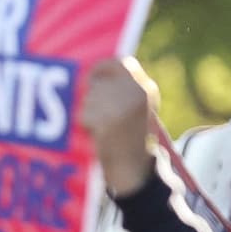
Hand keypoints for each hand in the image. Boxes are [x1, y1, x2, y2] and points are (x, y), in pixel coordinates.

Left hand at [79, 57, 158, 197]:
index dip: (100, 69)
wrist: (134, 168)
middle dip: (91, 98)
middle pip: (98, 83)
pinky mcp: (110, 120)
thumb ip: (122, 88)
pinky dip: (85, 124)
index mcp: (146, 87)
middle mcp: (137, 93)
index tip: (90, 79)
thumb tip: (91, 73)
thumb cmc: (130, 137)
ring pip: (89, 98)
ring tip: (102, 126)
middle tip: (98, 115)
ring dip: (87, 111)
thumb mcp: (137, 107)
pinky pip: (84, 114)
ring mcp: (124, 105)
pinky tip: (98, 134)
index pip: (121, 63)